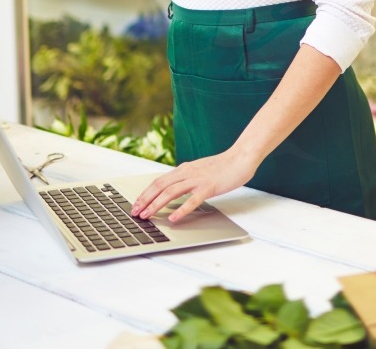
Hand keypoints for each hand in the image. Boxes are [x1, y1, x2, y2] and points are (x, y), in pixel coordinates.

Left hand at [130, 148, 256, 222]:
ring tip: (147, 216)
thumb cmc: (223, 166)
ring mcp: (197, 179)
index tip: (136, 204)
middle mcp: (187, 173)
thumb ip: (187, 178)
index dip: (145, 193)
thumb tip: (175, 189)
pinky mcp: (209, 187)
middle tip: (135, 212)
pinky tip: (174, 218)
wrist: (241, 157)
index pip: (158, 181)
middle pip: (160, 186)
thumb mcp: (200, 170)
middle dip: (145, 200)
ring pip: (171, 192)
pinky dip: (181, 210)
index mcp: (184, 169)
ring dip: (156, 204)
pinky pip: (192, 200)